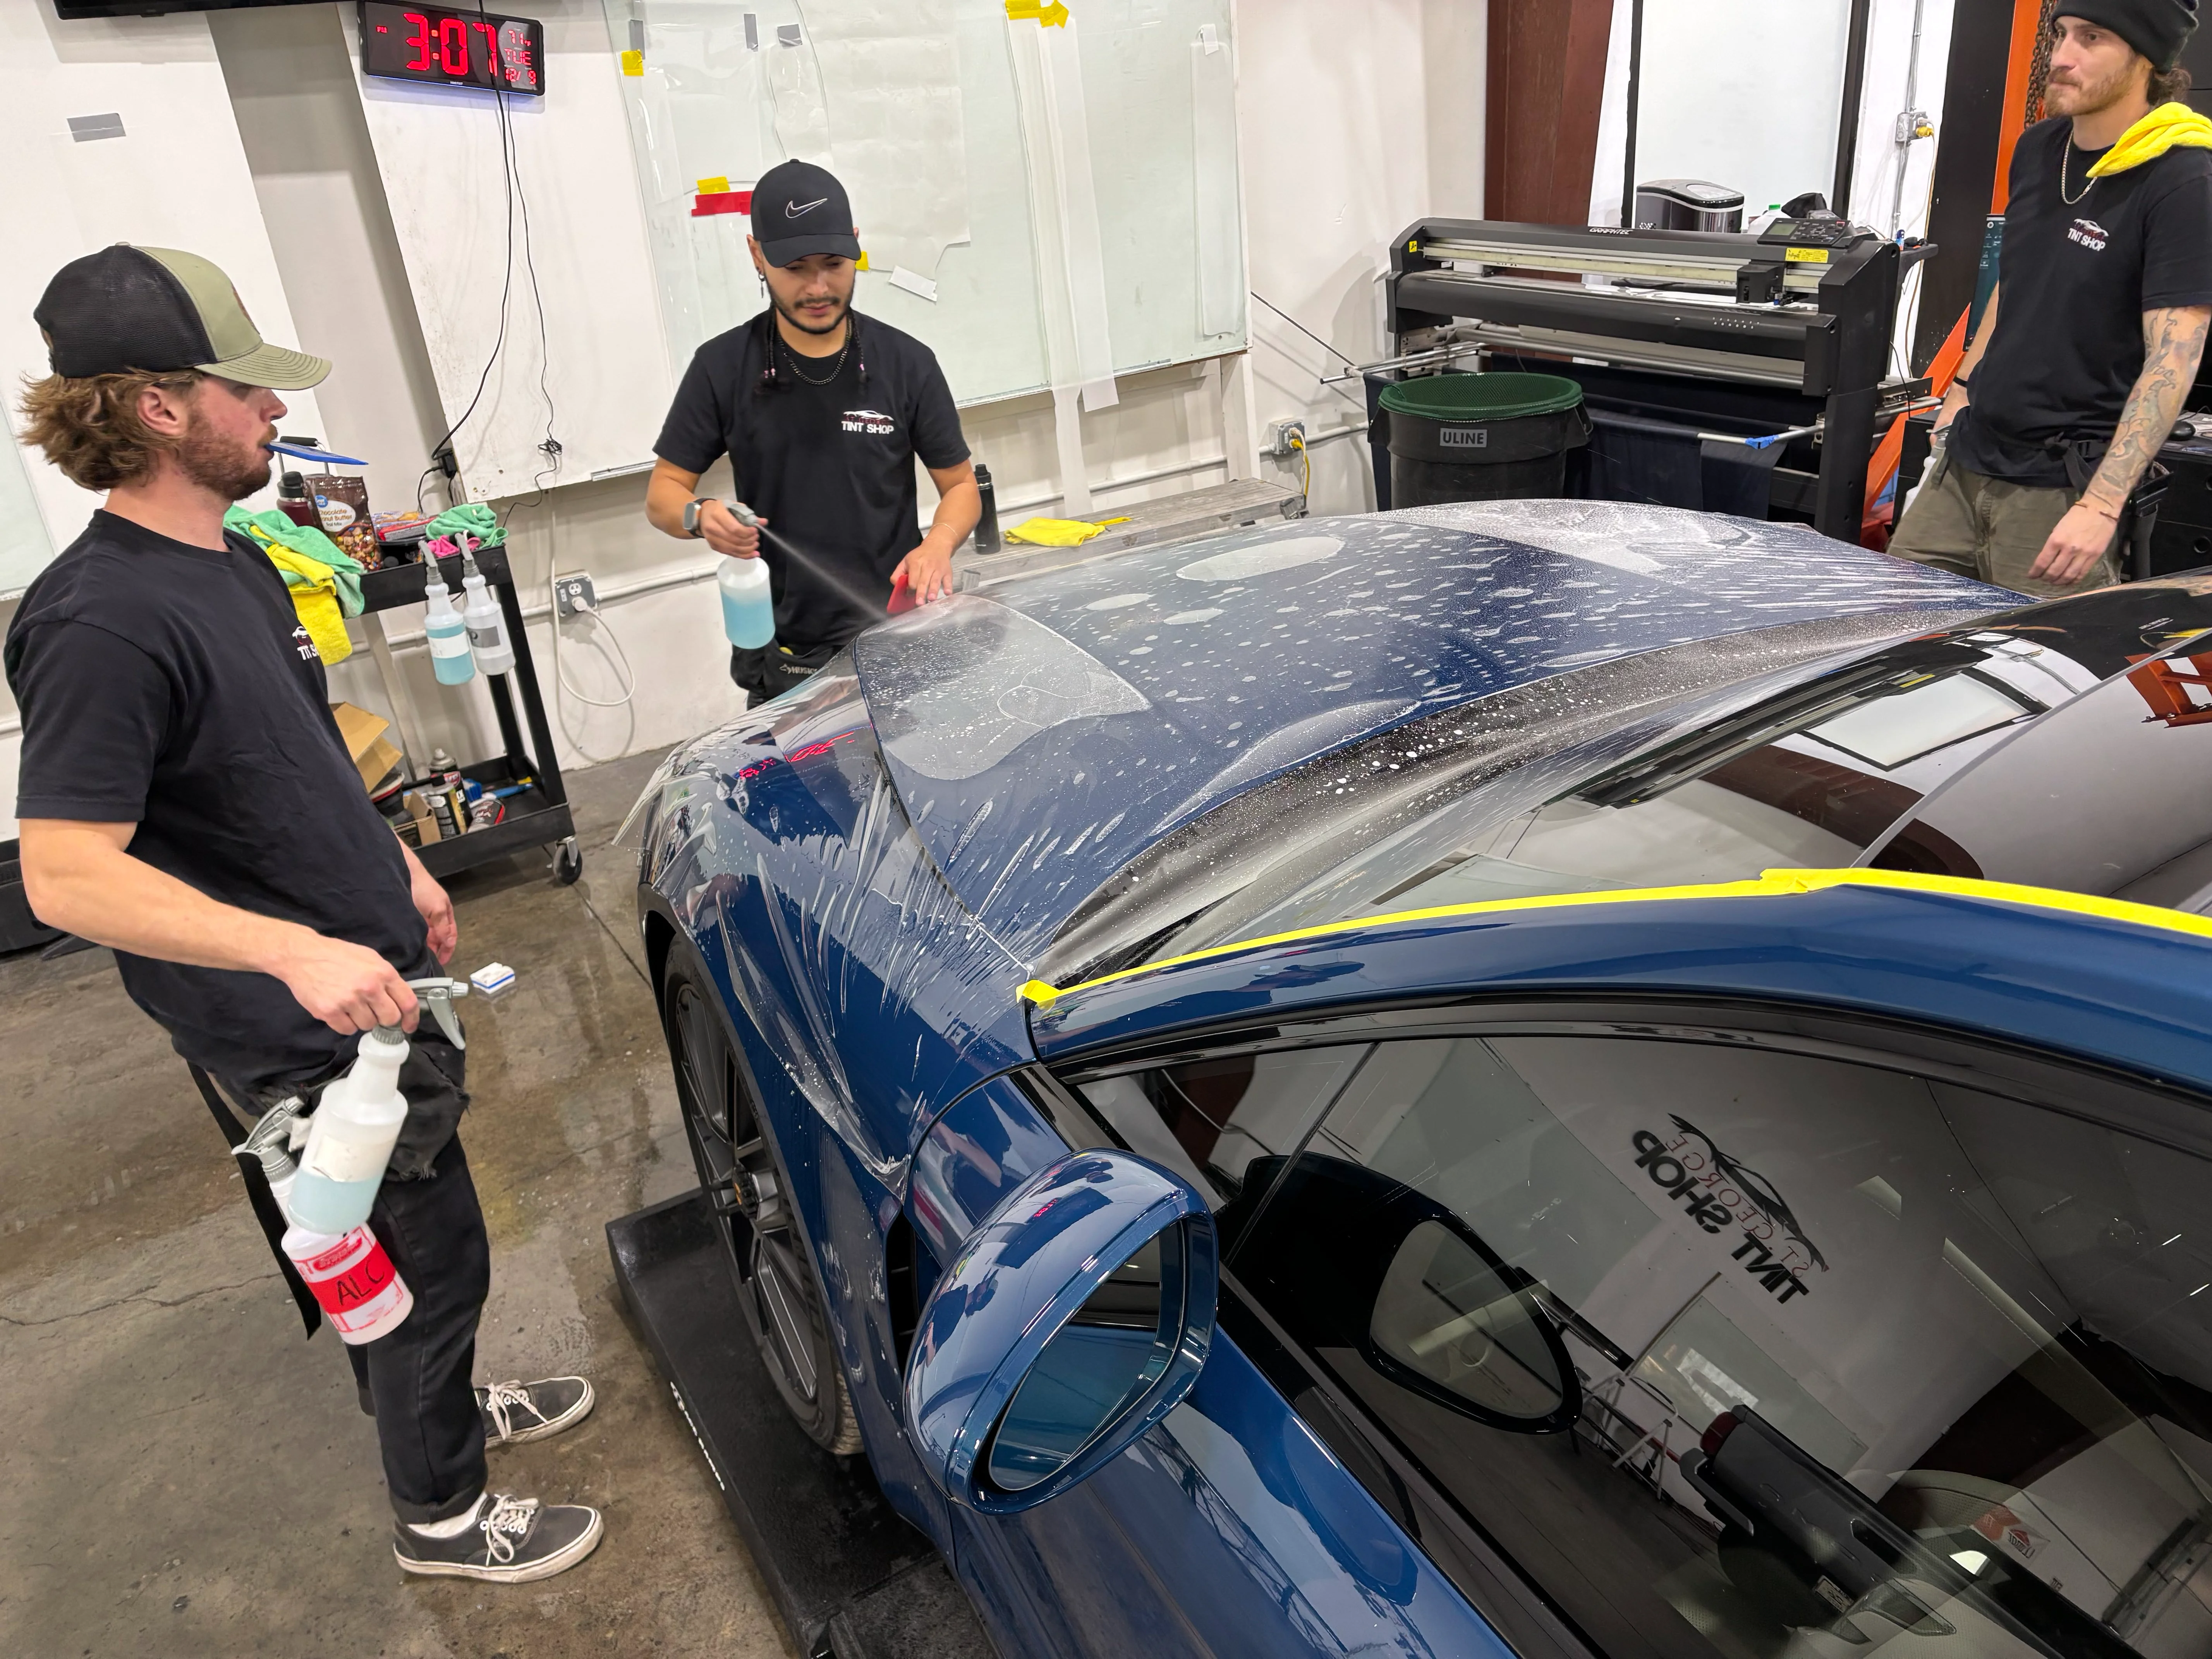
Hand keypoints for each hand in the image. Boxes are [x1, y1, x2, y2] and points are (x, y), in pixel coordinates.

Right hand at [269, 927, 418, 1035]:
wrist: (303, 955)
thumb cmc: (337, 955)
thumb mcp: (370, 958)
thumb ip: (386, 978)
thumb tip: (399, 999)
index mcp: (383, 972)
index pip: (408, 1002)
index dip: (411, 1018)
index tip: (408, 1026)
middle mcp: (369, 988)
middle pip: (389, 1018)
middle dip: (383, 1018)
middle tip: (373, 1011)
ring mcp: (349, 1001)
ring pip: (368, 1026)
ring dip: (362, 1020)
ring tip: (351, 1005)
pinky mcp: (330, 1012)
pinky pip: (347, 1030)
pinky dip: (345, 1024)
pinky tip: (339, 1010)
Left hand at [409, 860, 456, 964]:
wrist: (402, 873)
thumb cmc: (423, 890)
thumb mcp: (437, 909)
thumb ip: (443, 927)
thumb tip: (450, 944)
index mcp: (445, 913)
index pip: (450, 935)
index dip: (448, 949)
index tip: (442, 962)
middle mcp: (433, 917)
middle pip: (437, 937)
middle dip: (435, 950)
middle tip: (428, 963)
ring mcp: (420, 917)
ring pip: (425, 936)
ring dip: (424, 946)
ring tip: (418, 957)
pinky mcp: (408, 917)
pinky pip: (413, 932)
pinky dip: (413, 940)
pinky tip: (409, 946)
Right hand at [698, 501, 761, 559]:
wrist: (701, 515)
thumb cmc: (719, 509)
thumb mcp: (732, 506)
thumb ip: (747, 514)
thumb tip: (763, 522)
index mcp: (717, 515)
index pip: (734, 528)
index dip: (747, 532)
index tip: (755, 531)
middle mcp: (712, 528)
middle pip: (734, 540)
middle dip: (749, 541)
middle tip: (756, 538)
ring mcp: (712, 539)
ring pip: (733, 549)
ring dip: (747, 549)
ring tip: (756, 545)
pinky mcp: (714, 547)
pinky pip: (730, 553)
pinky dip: (743, 555)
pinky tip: (753, 554)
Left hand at [890, 538, 955, 605]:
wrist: (937, 545)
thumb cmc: (919, 556)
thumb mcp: (906, 561)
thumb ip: (898, 573)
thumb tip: (896, 586)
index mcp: (915, 563)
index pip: (912, 579)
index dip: (910, 588)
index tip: (910, 594)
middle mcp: (927, 566)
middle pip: (923, 581)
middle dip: (920, 592)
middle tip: (919, 603)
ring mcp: (938, 569)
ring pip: (935, 581)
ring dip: (933, 590)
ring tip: (931, 599)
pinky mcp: (947, 572)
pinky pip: (948, 580)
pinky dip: (948, 586)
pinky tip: (948, 593)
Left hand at [2029, 500, 2120, 586]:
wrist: (2100, 509)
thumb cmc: (2076, 516)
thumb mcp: (2058, 528)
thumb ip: (2053, 544)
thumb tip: (2046, 559)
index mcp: (2056, 540)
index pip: (2042, 562)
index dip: (2035, 572)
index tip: (2031, 576)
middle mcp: (2069, 549)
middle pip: (2054, 572)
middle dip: (2046, 579)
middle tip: (2043, 580)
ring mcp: (2083, 554)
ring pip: (2068, 576)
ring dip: (2058, 582)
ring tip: (2054, 583)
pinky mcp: (2094, 557)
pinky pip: (2081, 574)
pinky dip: (2073, 581)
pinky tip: (2068, 582)